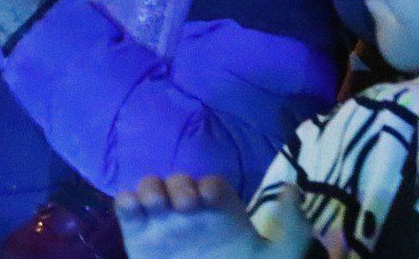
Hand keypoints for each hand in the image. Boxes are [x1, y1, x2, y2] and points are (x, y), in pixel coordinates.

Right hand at [116, 175, 323, 258]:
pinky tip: (138, 214)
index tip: (208, 199)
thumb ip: (292, 228)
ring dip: (150, 188)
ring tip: (158, 206)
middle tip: (185, 206)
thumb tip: (291, 187)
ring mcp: (162, 226)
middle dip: (179, 184)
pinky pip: (125, 206)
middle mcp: (191, 219)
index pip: (211, 185)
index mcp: (222, 221)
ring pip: (150, 187)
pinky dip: (127, 202)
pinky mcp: (136, 238)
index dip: (207, 185)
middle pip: (179, 181)